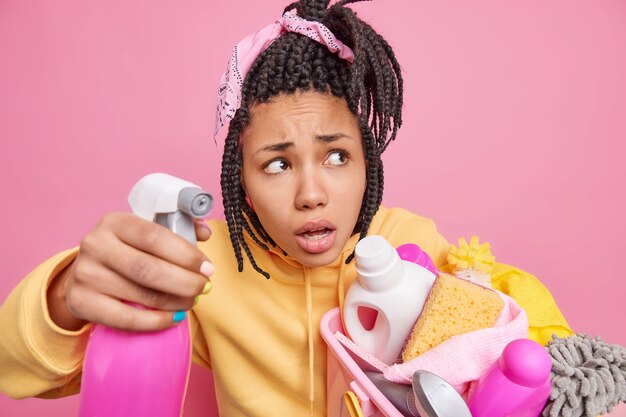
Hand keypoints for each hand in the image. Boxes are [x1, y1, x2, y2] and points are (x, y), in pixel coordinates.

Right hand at [47, 212, 213, 331]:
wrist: (85, 274)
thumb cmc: (127, 251)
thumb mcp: (147, 234)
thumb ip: (179, 229)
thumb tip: (205, 232)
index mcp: (116, 222)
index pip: (155, 237)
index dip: (186, 254)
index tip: (207, 268)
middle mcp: (96, 244)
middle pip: (148, 268)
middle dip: (185, 281)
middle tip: (204, 288)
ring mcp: (85, 274)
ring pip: (140, 294)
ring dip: (174, 302)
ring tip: (191, 302)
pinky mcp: (81, 302)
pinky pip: (126, 318)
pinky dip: (155, 321)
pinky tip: (173, 318)